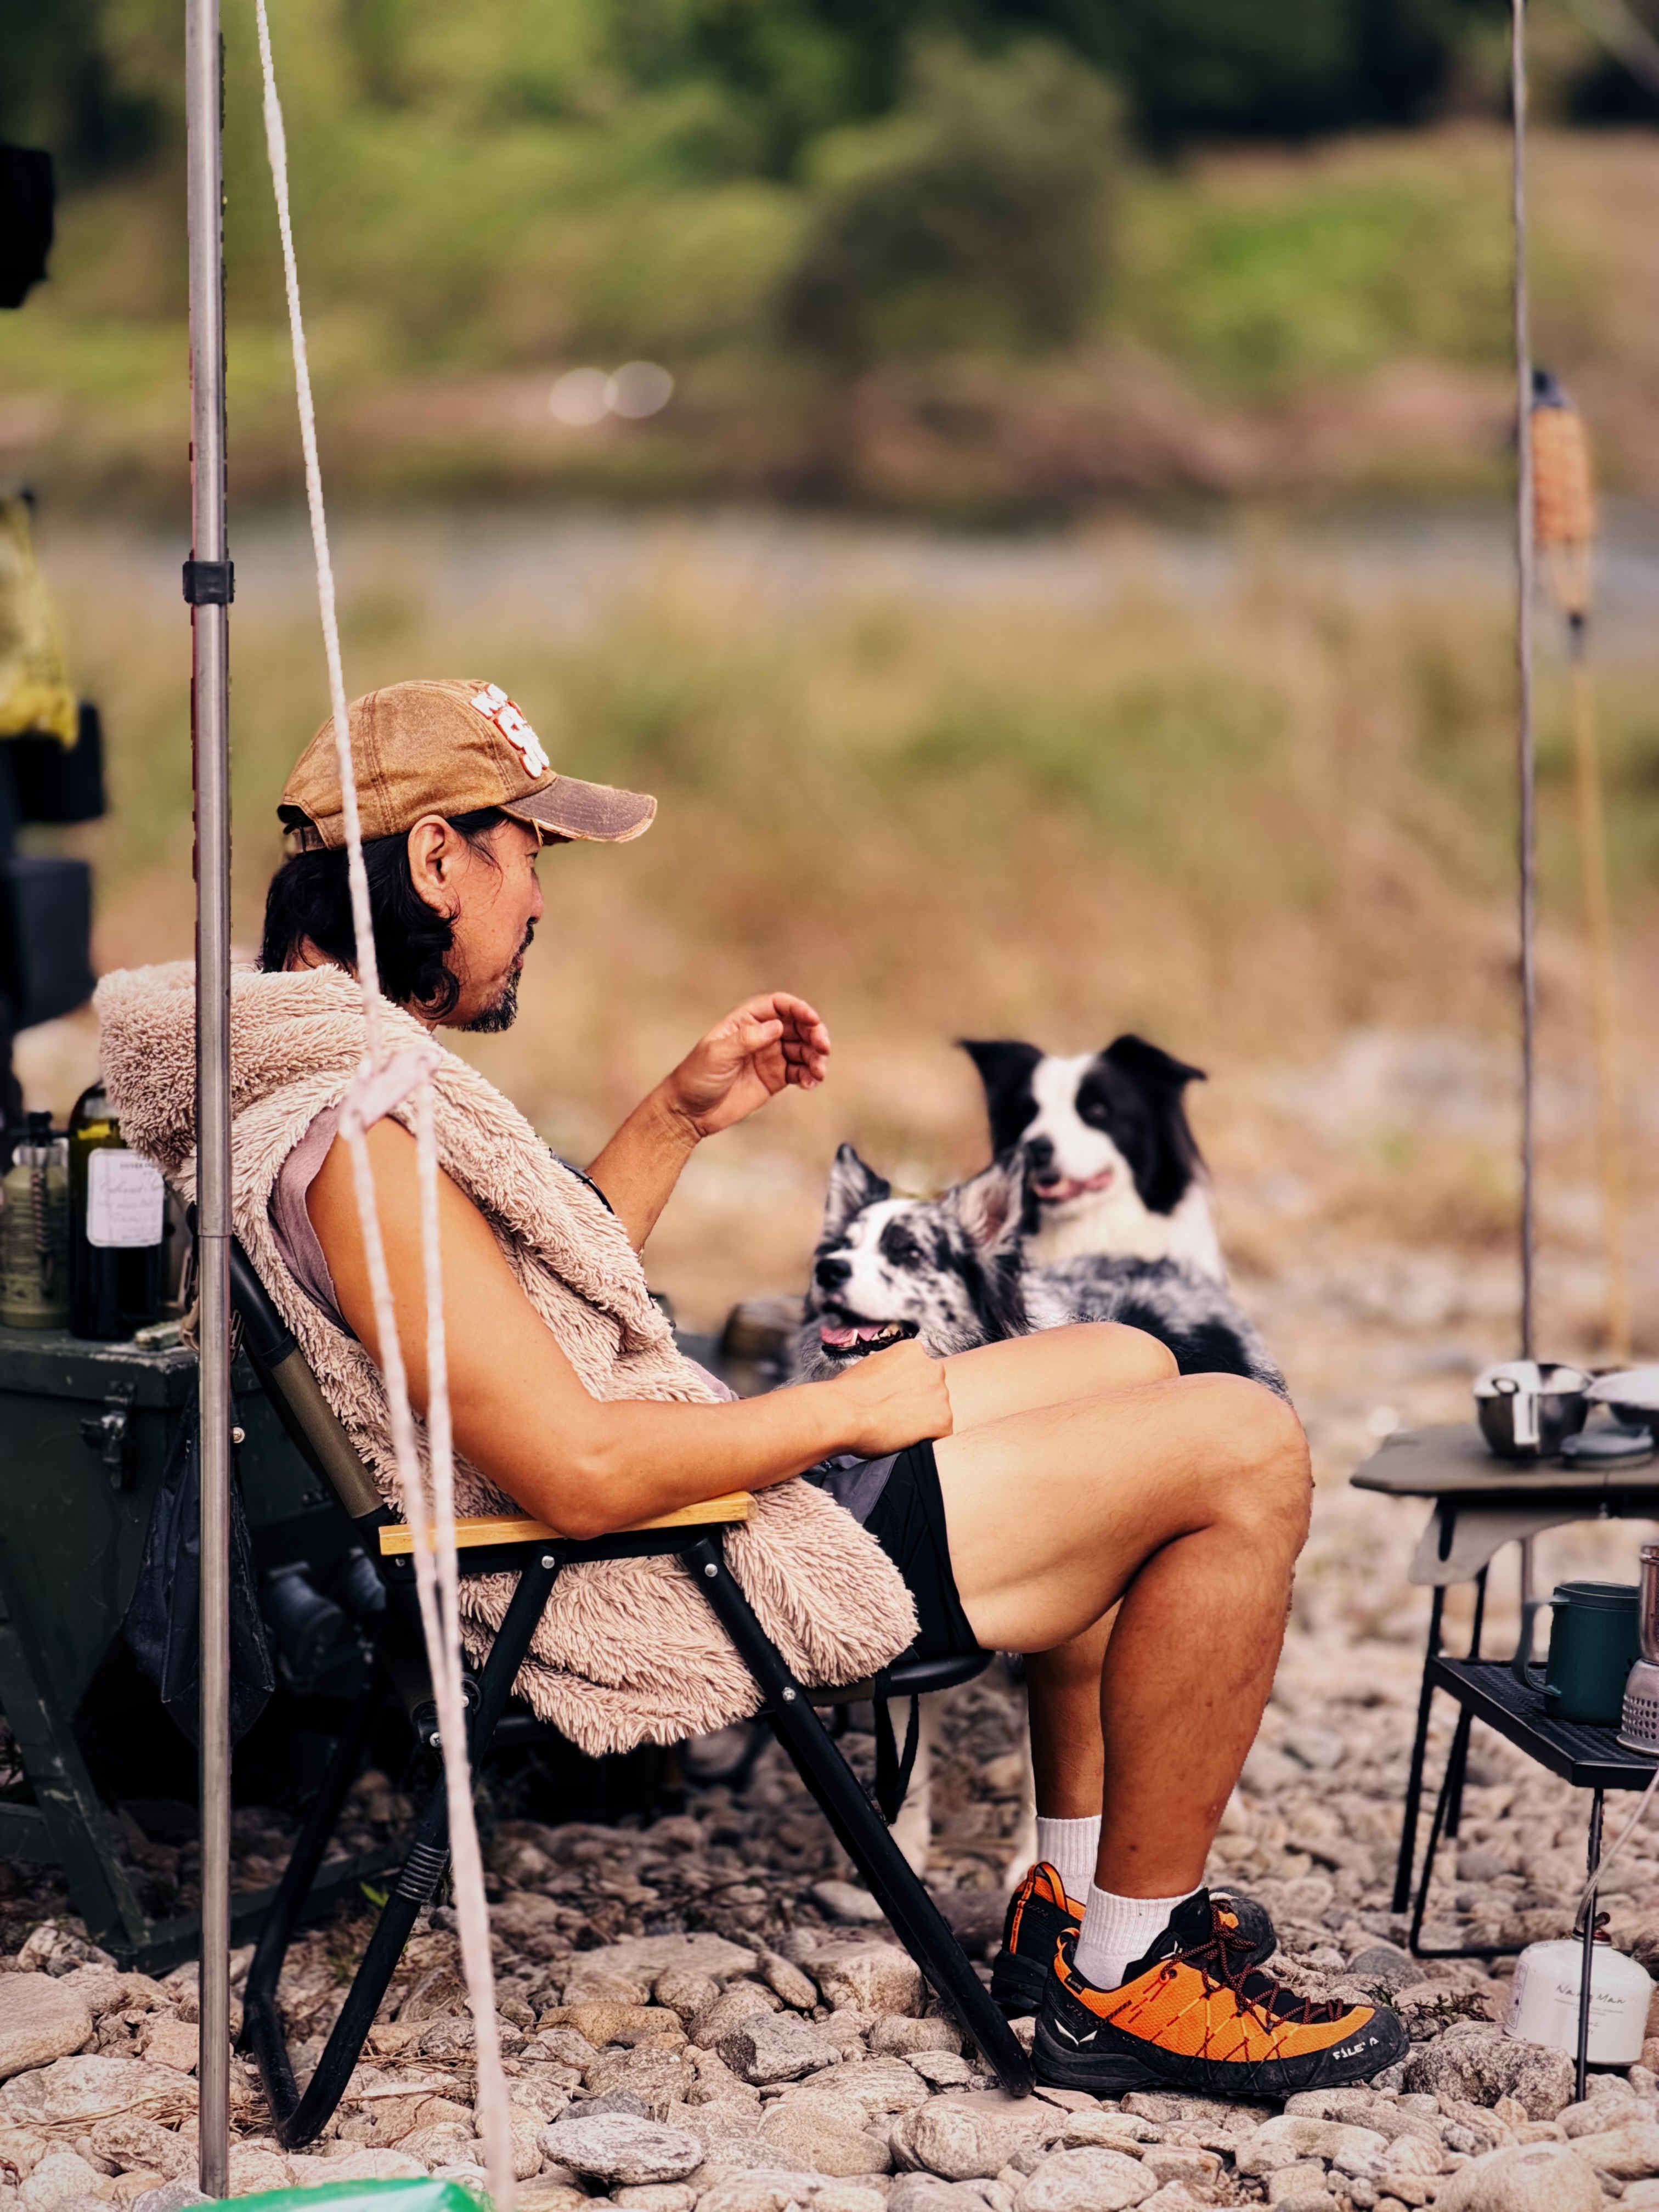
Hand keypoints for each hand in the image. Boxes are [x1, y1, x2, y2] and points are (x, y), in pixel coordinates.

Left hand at [659, 993, 830, 1140]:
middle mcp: (760, 1036)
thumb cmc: (696, 1078)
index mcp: (744, 1022)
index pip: (777, 1006)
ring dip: (816, 1057)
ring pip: (803, 1049)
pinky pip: (800, 1071)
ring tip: (818, 1072)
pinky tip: (810, 1083)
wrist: (689, 1112)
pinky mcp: (775, 1078)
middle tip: (823, 1048)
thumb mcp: (717, 1055)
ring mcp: (769, 1056)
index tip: (812, 1020)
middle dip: (814, 1034)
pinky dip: (810, 1075)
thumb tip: (776, 1026)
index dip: (798, 1009)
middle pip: (797, 1026)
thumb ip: (746, 1039)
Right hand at [824, 1339, 953, 1457]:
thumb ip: (891, 1369)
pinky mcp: (942, 1422)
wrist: (845, 1414)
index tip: (895, 1398)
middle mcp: (933, 1368)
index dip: (908, 1387)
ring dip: (923, 1421)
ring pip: (938, 1411)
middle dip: (919, 1401)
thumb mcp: (871, 1365)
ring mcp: (941, 1395)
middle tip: (896, 1414)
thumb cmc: (848, 1393)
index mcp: (914, 1351)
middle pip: (933, 1388)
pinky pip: (940, 1434)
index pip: (921, 1369)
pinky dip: (927, 1439)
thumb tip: (892, 1380)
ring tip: (897, 1428)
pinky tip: (906, 1439)